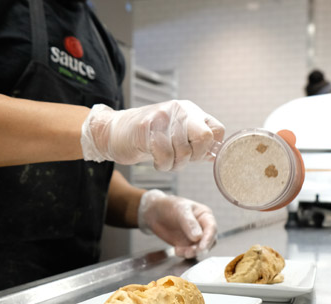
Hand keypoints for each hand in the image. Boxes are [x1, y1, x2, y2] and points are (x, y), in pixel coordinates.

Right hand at [81, 100, 224, 170]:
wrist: (113, 132)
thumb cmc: (146, 138)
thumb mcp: (175, 137)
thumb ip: (195, 144)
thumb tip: (216, 155)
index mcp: (190, 112)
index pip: (217, 130)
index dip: (209, 148)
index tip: (195, 155)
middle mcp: (180, 110)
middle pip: (204, 138)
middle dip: (194, 157)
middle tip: (179, 159)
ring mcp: (163, 117)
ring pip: (183, 151)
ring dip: (174, 165)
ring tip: (163, 160)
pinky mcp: (147, 127)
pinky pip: (165, 155)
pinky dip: (161, 165)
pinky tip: (155, 160)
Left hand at [138, 190, 216, 257]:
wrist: (154, 213)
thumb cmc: (169, 206)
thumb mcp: (180, 210)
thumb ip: (189, 223)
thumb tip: (198, 236)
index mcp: (205, 215)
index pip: (211, 228)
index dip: (208, 238)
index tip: (202, 247)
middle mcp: (202, 227)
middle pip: (209, 241)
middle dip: (201, 248)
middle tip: (191, 252)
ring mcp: (195, 237)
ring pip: (200, 249)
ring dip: (192, 252)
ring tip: (181, 251)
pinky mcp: (186, 244)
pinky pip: (190, 252)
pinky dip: (184, 254)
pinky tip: (177, 250)